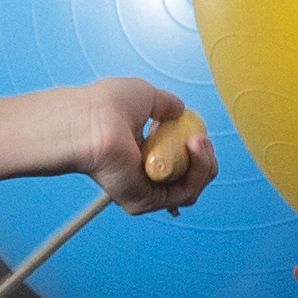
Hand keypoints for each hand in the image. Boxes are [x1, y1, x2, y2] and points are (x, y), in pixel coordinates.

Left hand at [74, 81, 212, 213]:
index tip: (197, 133)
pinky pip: (184, 194)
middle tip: (200, 139)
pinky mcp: (145, 202)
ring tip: (198, 142)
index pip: (176, 163)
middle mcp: (142, 175)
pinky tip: (194, 149)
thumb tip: (180, 109)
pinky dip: (197, 171)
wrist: (92, 121)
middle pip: (189, 179)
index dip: (195, 152)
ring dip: (205, 164)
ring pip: (191, 189)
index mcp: (140, 152)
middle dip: (205, 159)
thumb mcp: (145, 96)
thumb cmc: (107, 105)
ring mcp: (144, 191)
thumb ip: (165, 104)